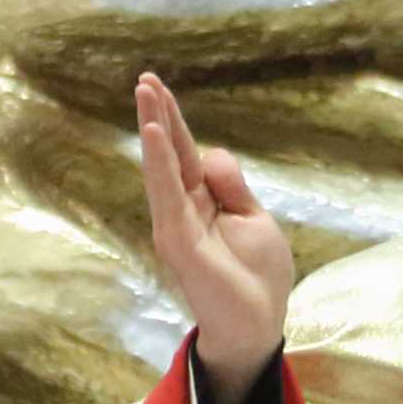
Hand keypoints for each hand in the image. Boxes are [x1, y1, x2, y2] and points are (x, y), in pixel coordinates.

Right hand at [140, 73, 296, 396]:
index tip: (157, 86)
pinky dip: (160, 163)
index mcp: (202, 202)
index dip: (174, 120)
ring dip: (155, 129)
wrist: (257, 325)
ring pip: (162, 168)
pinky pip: (166, 195)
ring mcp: (176, 225)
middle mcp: (182, 210)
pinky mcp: (178, 242)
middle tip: (144, 78)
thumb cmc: (257, 276)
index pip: (185, 153)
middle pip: (169, 154)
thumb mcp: (254, 219)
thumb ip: (233, 186)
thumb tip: (213, 153)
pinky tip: (156, 134)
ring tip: (146, 93)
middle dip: (157, 115)